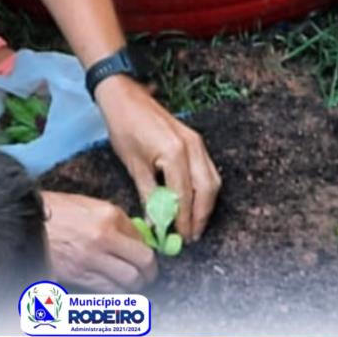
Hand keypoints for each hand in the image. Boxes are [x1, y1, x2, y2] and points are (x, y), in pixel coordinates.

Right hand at [42, 191, 157, 291]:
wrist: (27, 220)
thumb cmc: (57, 210)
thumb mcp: (91, 205)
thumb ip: (115, 221)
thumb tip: (135, 238)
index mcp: (109, 215)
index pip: (142, 239)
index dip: (147, 250)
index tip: (146, 256)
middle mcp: (104, 237)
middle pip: (142, 262)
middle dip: (149, 272)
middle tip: (147, 274)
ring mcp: (91, 257)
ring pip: (128, 280)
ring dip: (134, 284)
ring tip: (132, 283)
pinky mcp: (78, 274)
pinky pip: (107, 289)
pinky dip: (115, 291)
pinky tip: (114, 287)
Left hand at [95, 76, 221, 241]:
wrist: (125, 97)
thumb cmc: (125, 127)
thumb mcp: (134, 166)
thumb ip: (149, 196)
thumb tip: (157, 223)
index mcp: (175, 153)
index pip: (185, 196)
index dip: (183, 220)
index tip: (179, 239)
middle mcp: (192, 147)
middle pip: (207, 190)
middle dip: (201, 216)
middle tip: (191, 236)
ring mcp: (197, 141)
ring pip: (212, 180)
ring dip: (206, 204)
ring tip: (193, 224)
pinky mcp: (195, 139)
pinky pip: (208, 169)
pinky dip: (204, 188)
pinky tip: (193, 201)